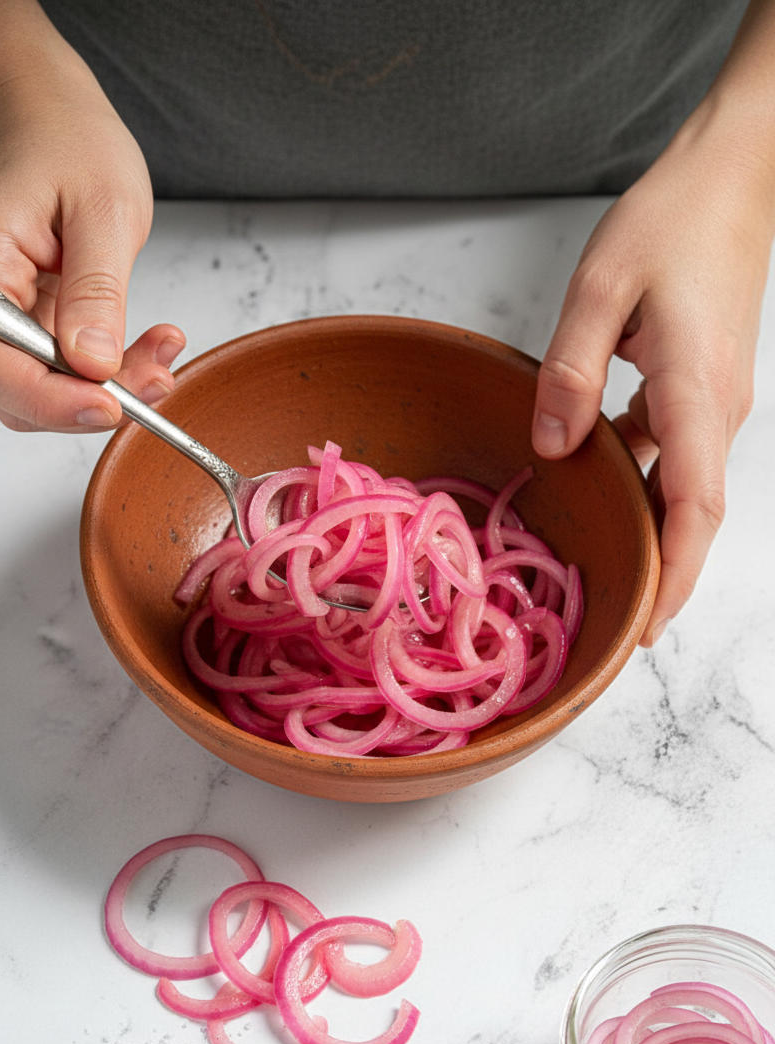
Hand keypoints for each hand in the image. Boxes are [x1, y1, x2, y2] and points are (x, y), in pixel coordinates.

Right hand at [0, 3, 184, 430]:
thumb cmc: (67, 140)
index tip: (109, 405)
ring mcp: (0, 311)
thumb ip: (96, 291)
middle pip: (11, 388)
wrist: (47, 112)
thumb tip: (93, 364)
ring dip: (105, 389)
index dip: (50, 399)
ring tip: (161, 356)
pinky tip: (149, 347)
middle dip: (85, 400)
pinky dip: (109, 369)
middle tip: (153, 380)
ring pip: (40, 386)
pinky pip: (62, 365)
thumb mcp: (104, 208)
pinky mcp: (29, 318)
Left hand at [532, 2, 774, 645]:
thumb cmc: (673, 219)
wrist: (731, 176)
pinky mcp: (700, 388)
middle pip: (693, 515)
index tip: (646, 628)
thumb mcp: (601, 286)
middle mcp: (716, 410)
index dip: (674, 574)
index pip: (693, 506)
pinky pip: (673, 455)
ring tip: (600, 573)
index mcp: (697, 391)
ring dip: (649, 535)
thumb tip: (552, 447)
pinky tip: (595, 489)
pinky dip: (642, 485)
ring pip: (684, 490)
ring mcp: (713, 403)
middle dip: (662, 576)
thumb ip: (570, 370)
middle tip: (612, 627)